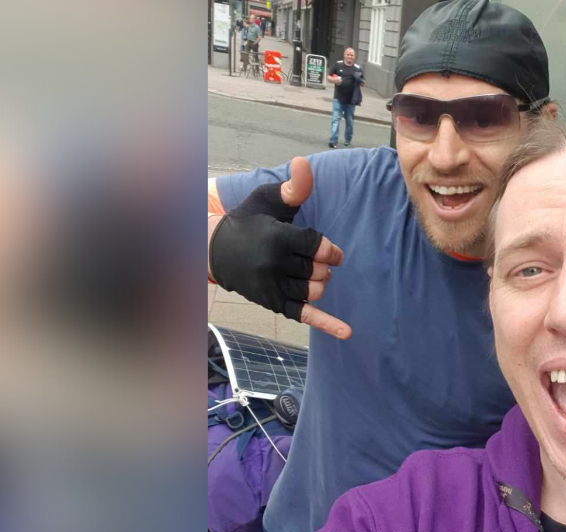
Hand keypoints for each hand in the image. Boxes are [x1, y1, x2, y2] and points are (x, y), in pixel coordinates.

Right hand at [209, 157, 351, 338]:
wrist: (218, 250)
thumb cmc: (250, 220)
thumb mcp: (268, 200)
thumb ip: (292, 188)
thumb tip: (304, 163)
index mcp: (277, 238)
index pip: (320, 247)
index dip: (329, 249)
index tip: (330, 250)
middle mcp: (274, 265)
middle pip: (320, 271)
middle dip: (323, 265)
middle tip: (310, 259)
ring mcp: (272, 287)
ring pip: (315, 291)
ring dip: (320, 283)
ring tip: (308, 274)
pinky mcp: (272, 303)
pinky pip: (304, 315)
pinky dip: (327, 324)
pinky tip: (348, 333)